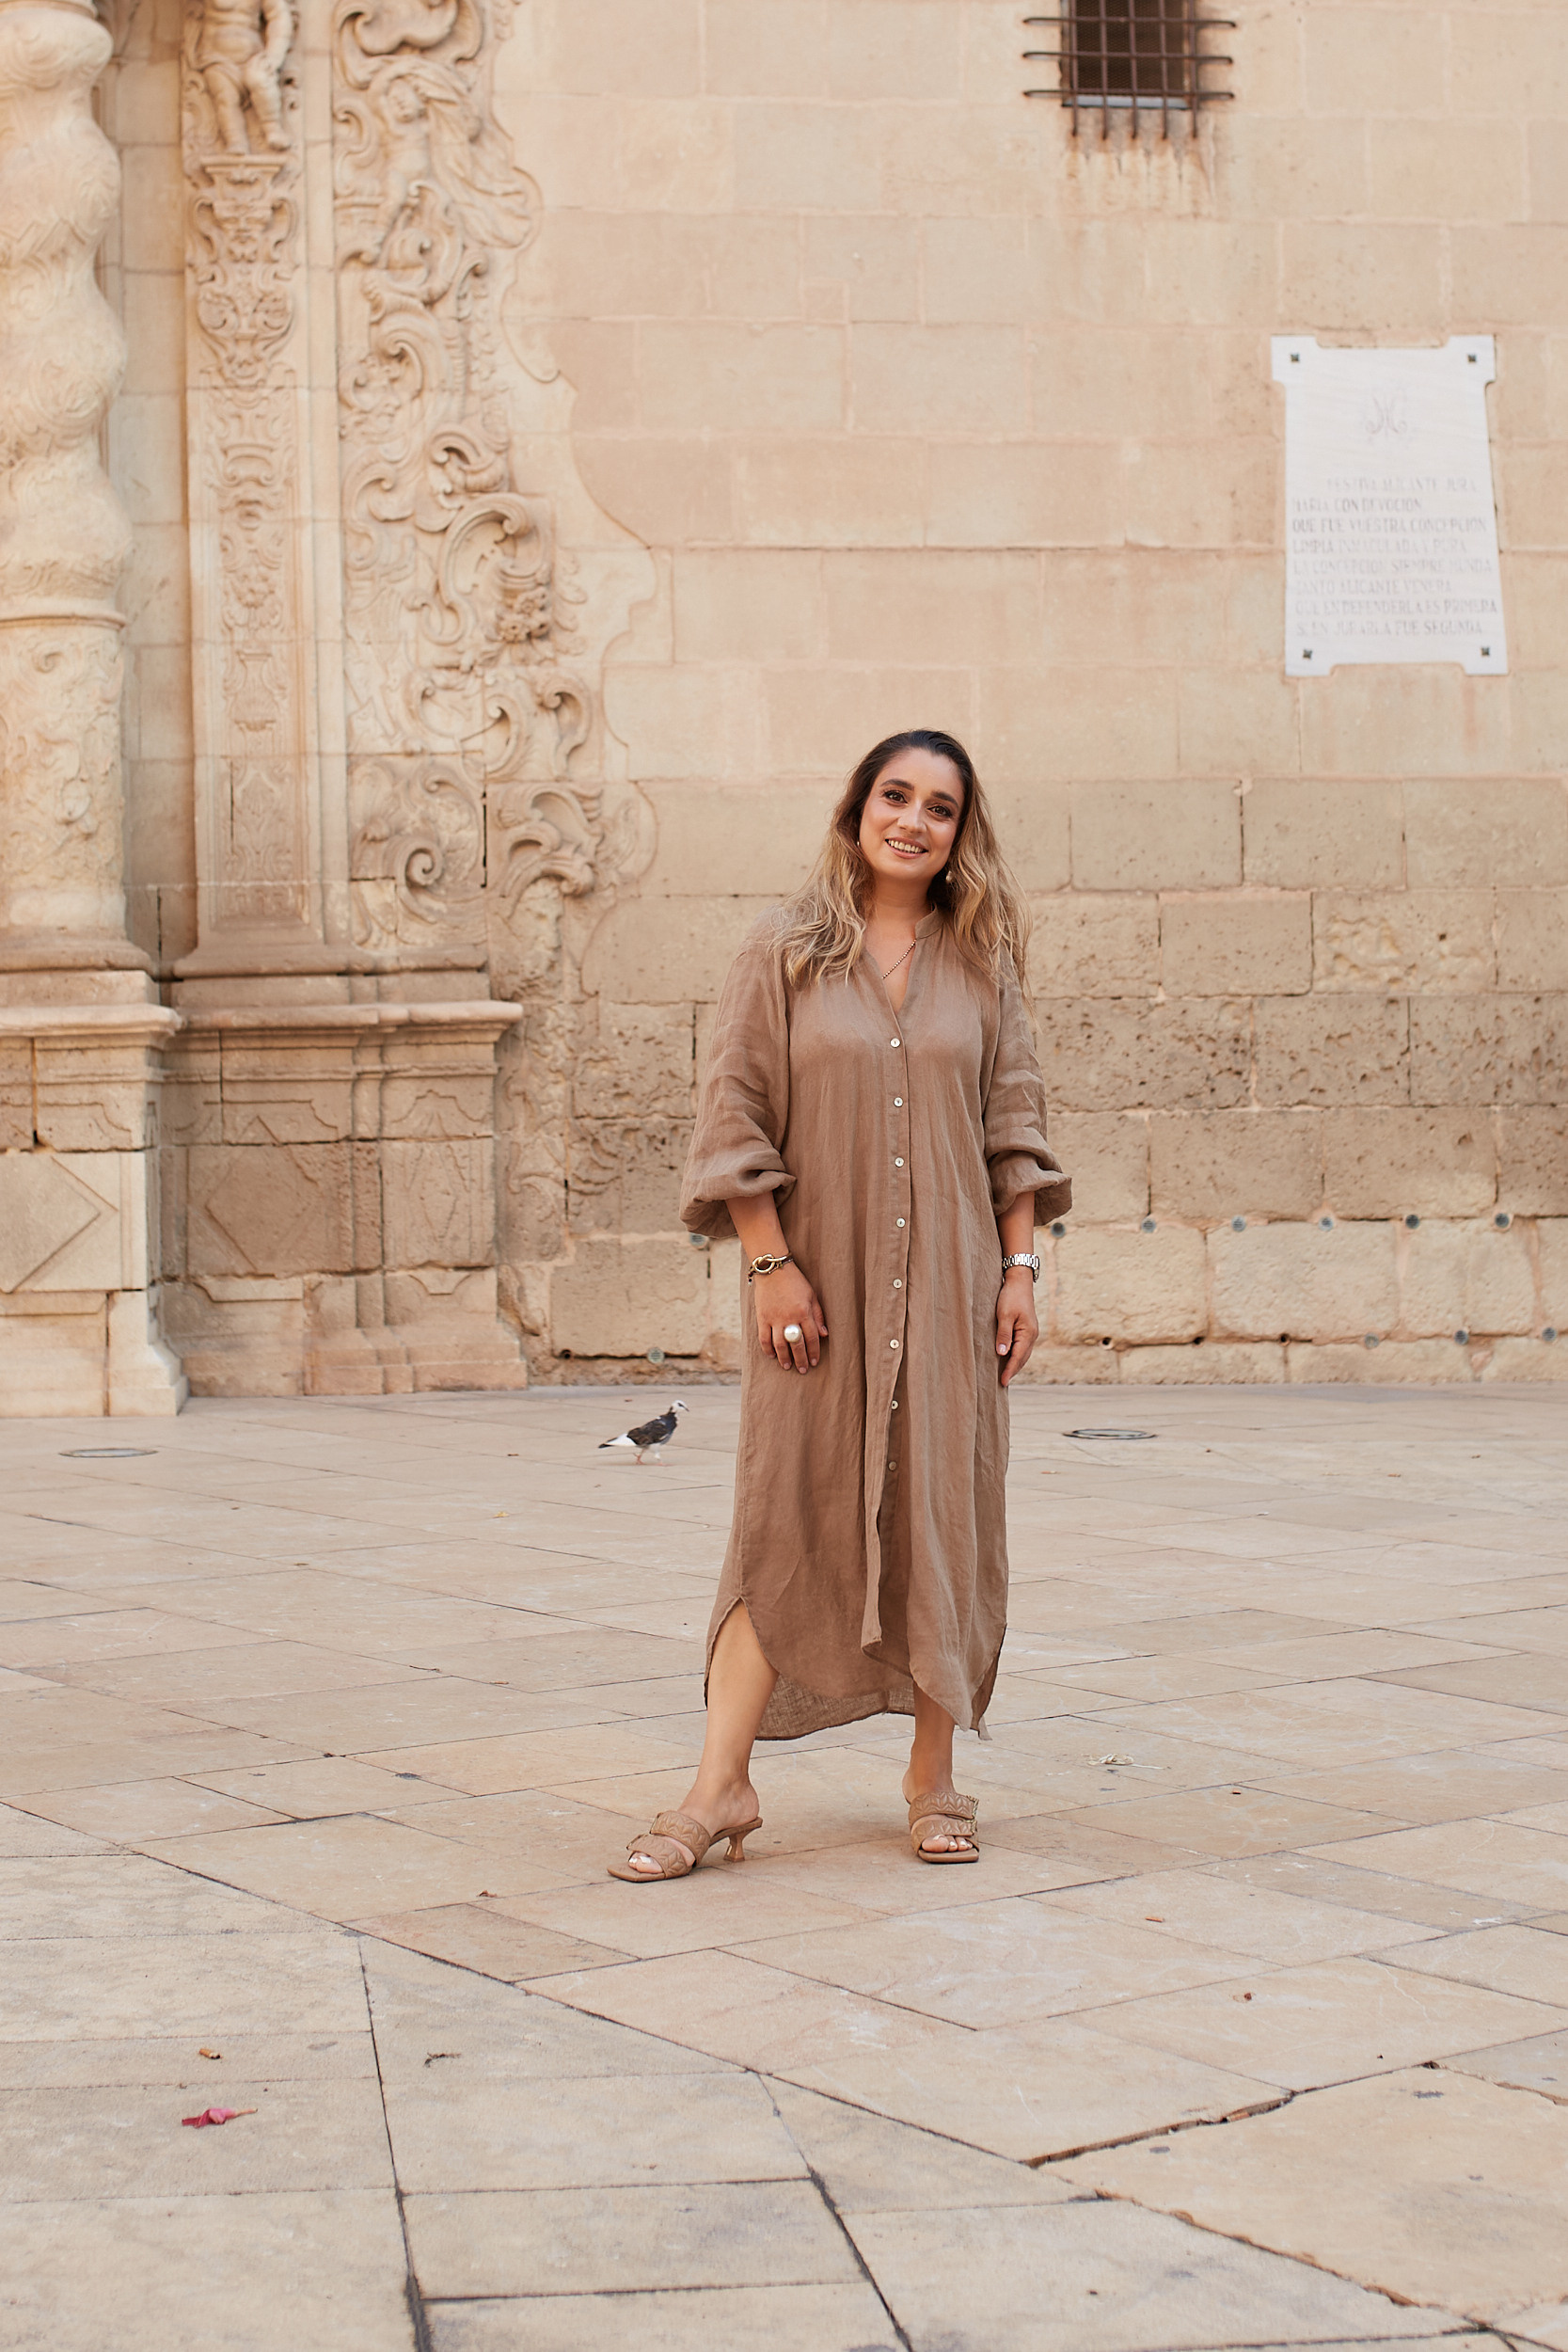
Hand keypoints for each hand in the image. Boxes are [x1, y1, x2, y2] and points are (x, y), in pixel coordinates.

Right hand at [754, 1264, 827, 1373]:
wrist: (773, 1269)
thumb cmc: (795, 1281)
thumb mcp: (812, 1295)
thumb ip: (818, 1316)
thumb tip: (825, 1334)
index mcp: (804, 1312)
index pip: (811, 1337)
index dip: (814, 1352)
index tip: (815, 1361)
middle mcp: (789, 1317)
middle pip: (796, 1344)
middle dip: (801, 1359)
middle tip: (803, 1370)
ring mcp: (774, 1318)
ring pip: (780, 1344)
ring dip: (784, 1358)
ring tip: (787, 1366)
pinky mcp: (762, 1317)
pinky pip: (764, 1338)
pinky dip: (767, 1349)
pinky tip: (772, 1356)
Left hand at [996, 1267, 1037, 1387]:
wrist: (1019, 1281)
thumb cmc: (1011, 1296)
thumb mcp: (1004, 1315)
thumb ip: (1004, 1335)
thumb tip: (1002, 1354)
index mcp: (1028, 1333)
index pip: (1018, 1357)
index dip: (1009, 1370)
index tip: (1003, 1382)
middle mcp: (1032, 1335)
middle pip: (1022, 1358)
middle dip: (1013, 1371)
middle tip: (1002, 1383)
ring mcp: (1031, 1332)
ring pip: (1023, 1353)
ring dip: (1015, 1364)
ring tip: (1005, 1375)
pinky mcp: (1027, 1328)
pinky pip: (1022, 1347)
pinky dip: (1016, 1355)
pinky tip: (1009, 1358)